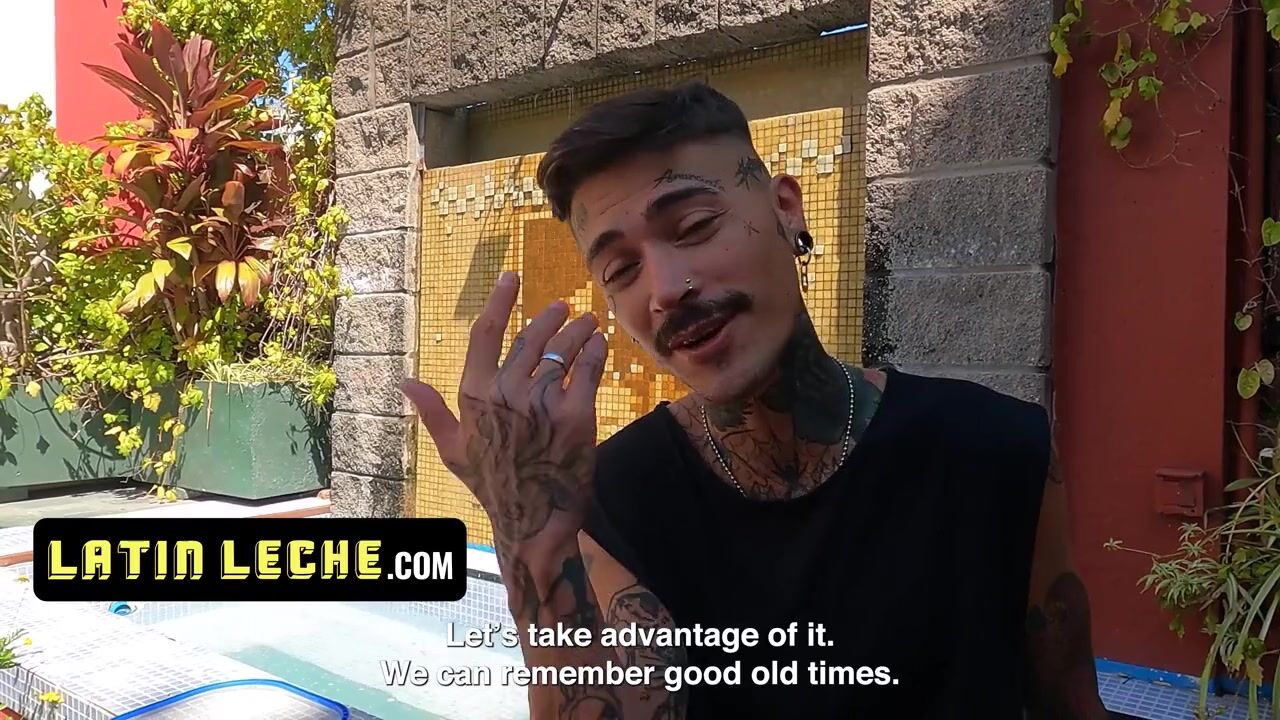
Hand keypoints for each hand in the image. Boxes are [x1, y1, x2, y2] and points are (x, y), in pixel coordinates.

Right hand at [403, 271, 607, 560]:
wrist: (536, 522)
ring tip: (587, 321)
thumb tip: (406, 382)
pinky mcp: (575, 413)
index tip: (511, 277)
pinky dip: (595, 350)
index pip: (485, 334)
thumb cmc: (494, 485)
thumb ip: (434, 412)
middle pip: (530, 339)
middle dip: (549, 319)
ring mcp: (541, 402)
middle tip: (562, 308)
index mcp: (474, 396)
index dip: (499, 300)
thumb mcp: (454, 451)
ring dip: (577, 330)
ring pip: (562, 350)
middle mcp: (505, 393)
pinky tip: (600, 342)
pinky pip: (587, 369)